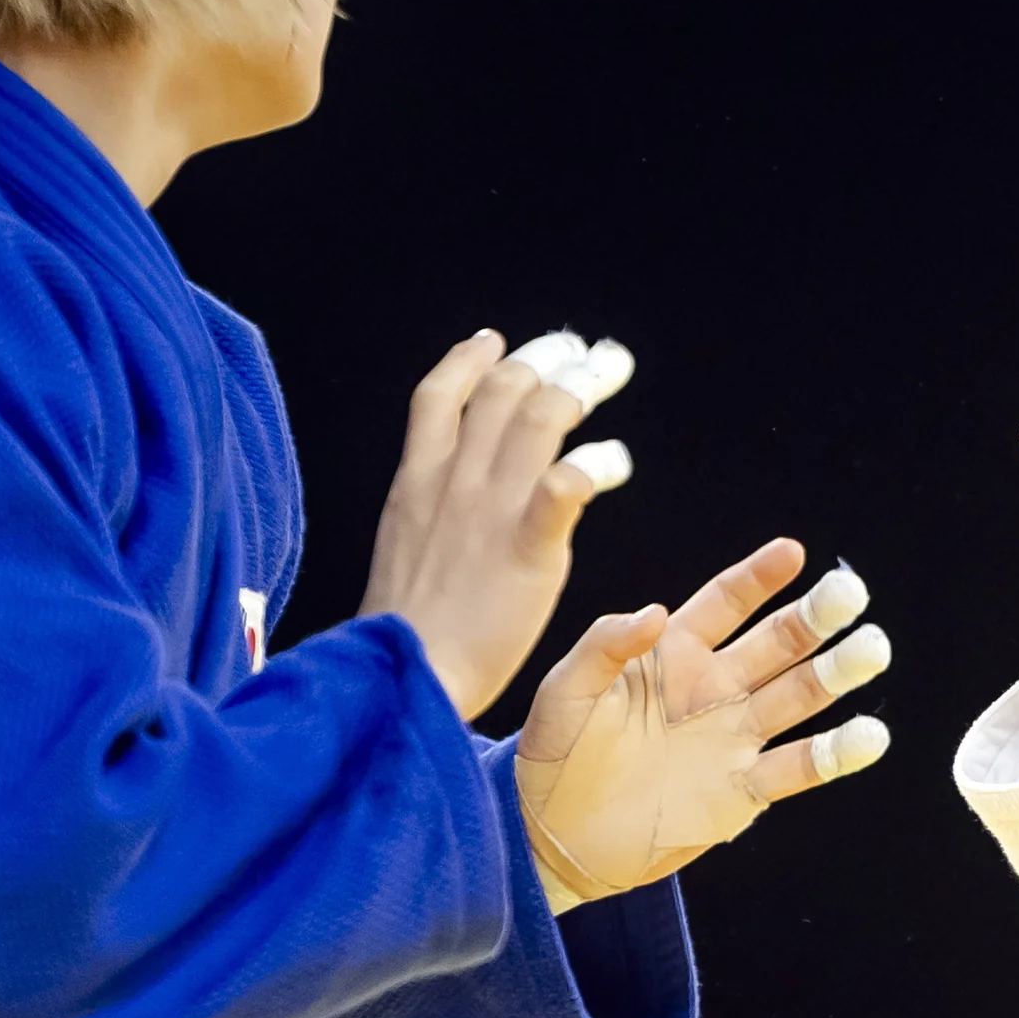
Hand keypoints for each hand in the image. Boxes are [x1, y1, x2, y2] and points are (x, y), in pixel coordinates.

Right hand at [360, 329, 635, 719]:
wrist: (404, 676)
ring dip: (580, 386)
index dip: (469, 359)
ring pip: (538, 416)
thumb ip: (429, 508)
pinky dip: (598, 461)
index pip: (437, 394)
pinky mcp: (527, 546)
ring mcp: (489, 509)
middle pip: (501, 389)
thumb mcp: (402, 547)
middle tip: (582, 353)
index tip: (495, 340)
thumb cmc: (406, 634)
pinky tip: (616, 461)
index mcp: (415, 482)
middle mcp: (451, 481)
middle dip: (546, 359)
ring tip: (608, 374)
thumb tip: (448, 486)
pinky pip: (567, 483)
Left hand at [514, 538, 893, 906]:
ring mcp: (734, 738)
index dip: (760, 578)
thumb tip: (657, 610)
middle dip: (816, 617)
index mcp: (674, 654)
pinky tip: (870, 736)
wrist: (554, 837)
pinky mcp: (743, 792)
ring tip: (872, 649)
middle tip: (850, 592)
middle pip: (778, 643)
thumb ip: (603, 647)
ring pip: (800, 697)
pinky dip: (837, 753)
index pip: (727, 603)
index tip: (793, 551)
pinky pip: (798, 767)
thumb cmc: (554, 754)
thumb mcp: (562, 691)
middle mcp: (715, 689)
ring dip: (837, 673)